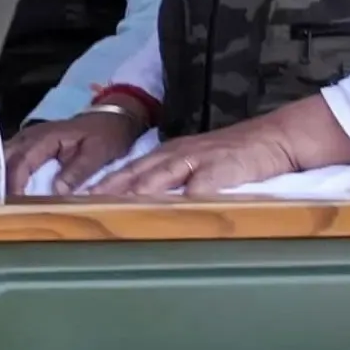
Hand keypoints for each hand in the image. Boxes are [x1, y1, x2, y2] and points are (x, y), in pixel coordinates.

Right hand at [7, 105, 141, 197]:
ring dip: (3, 179)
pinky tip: (12, 190)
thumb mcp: (98, 153)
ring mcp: (28, 140)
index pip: (21, 162)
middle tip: (3, 206)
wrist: (113, 119)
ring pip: (4, 159)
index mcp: (46, 137)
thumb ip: (78, 171)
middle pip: (5, 159)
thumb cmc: (107, 134)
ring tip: (5, 201)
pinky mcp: (31, 146)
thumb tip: (57, 191)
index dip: (14, 184)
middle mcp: (31, 136)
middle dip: (1, 182)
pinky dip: (9, 175)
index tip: (14, 205)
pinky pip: (12, 160)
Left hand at [84, 94, 349, 200]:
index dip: (101, 185)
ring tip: (110, 208)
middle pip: (134, 173)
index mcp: (166, 155)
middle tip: (79, 206)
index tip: (73, 201)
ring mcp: (198, 160)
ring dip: (133, 192)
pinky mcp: (222, 168)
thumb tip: (140, 207)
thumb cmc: (234, 157)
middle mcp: (176, 155)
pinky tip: (167, 211)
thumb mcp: (195, 167)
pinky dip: (182, 198)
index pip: (126, 171)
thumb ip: (171, 183)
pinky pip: (200, 185)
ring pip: (159, 176)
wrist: (276, 139)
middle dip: (106, 190)